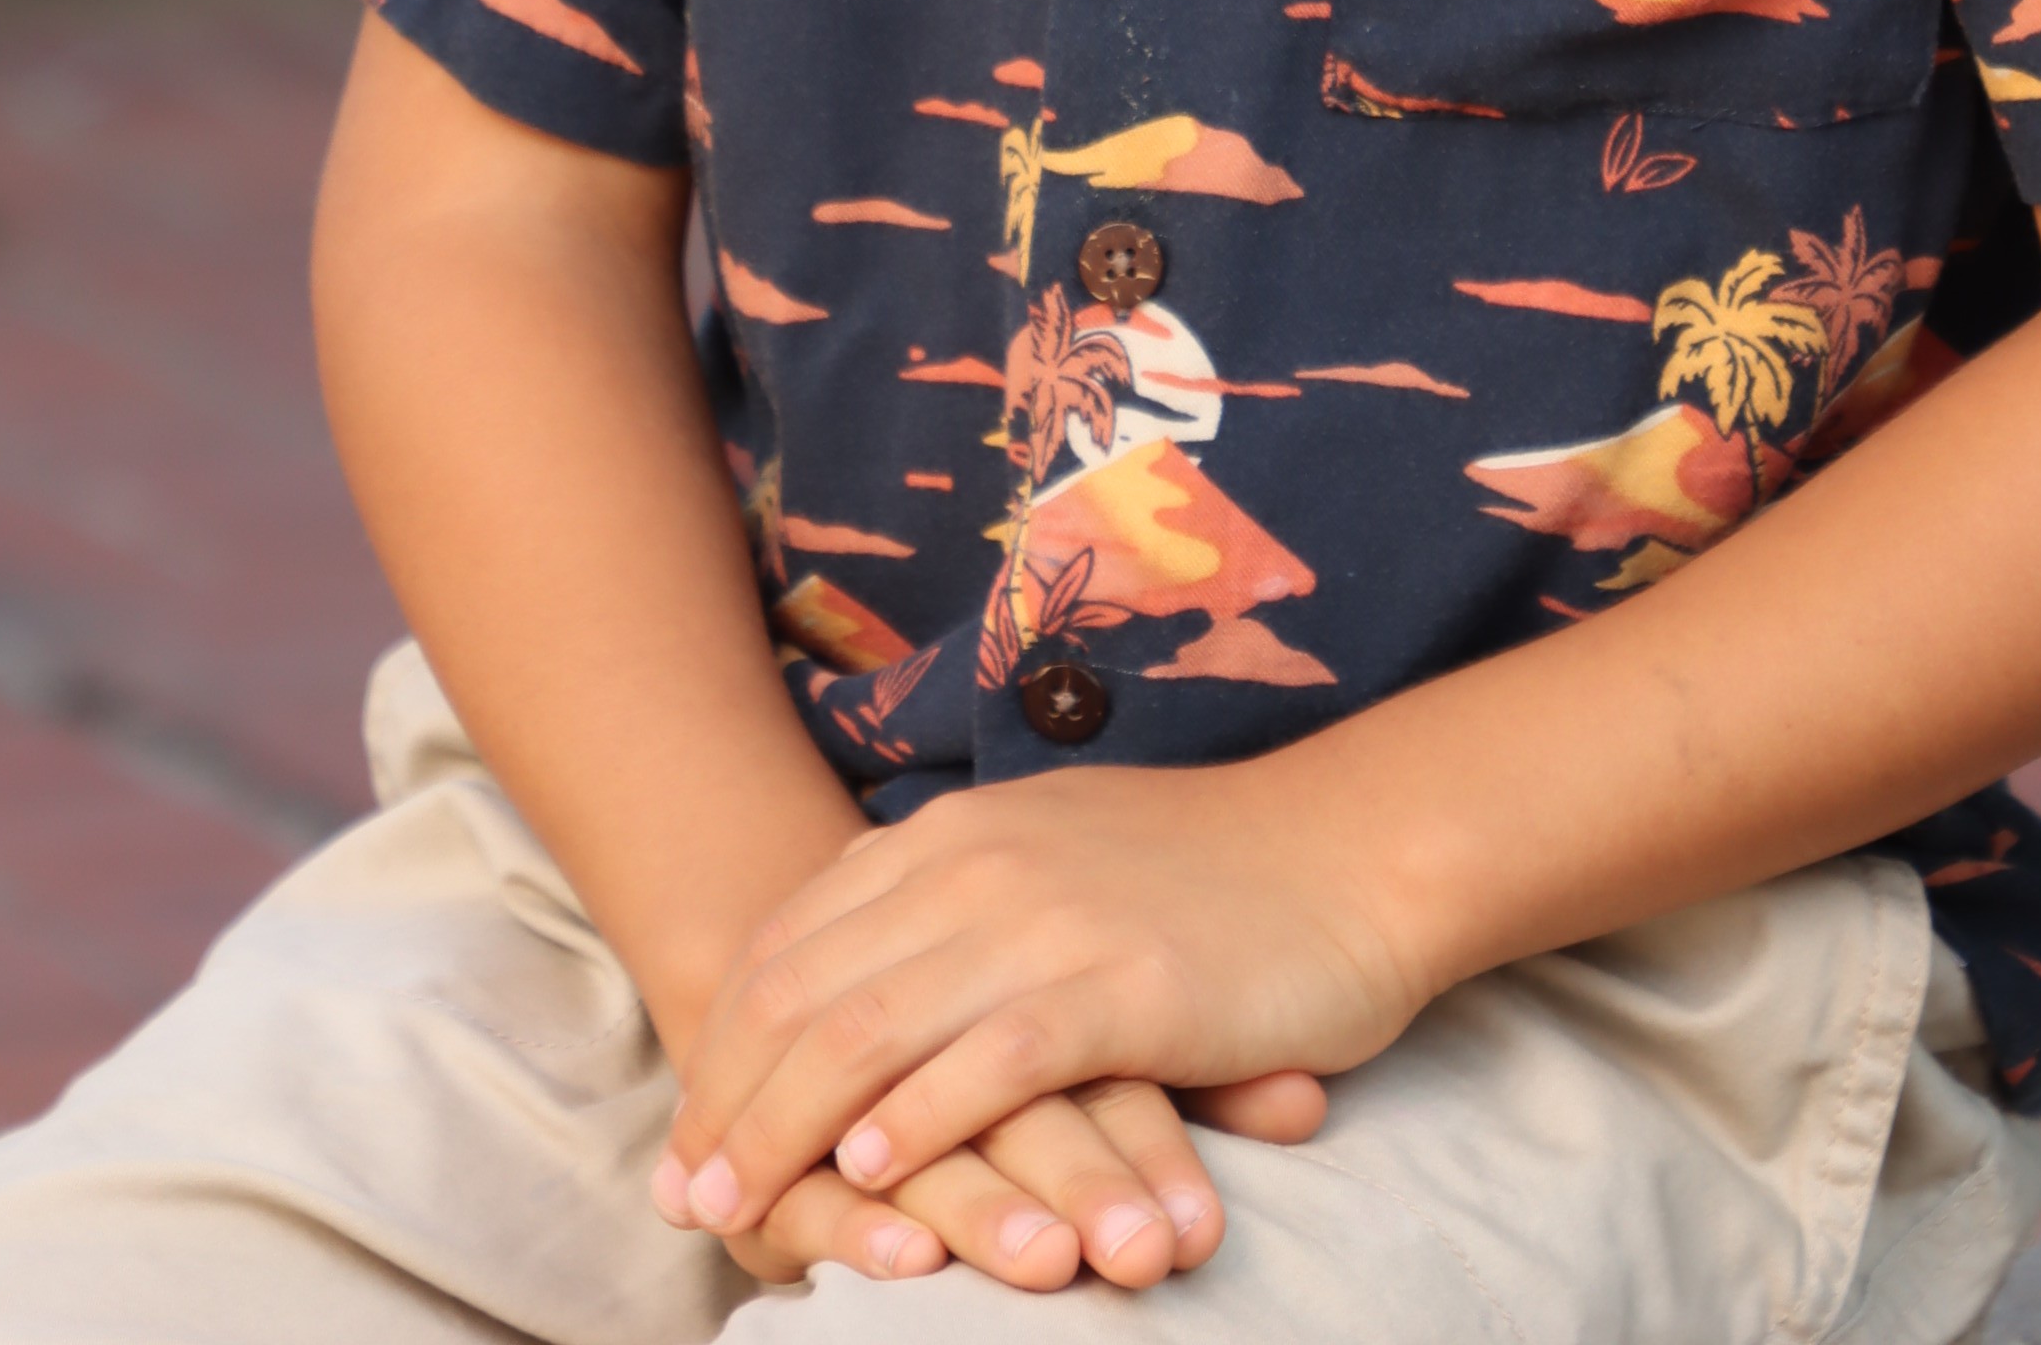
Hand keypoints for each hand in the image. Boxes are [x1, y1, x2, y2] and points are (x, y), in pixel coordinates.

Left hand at [656, 756, 1415, 1256]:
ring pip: (873, 1029)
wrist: (1352, 852)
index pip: (794, 942)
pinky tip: (871, 1173)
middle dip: (732, 1102)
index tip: (687, 1137)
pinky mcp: (1122, 987)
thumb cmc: (1206, 875)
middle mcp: (981, 863)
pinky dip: (917, 1121)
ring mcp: (1048, 920)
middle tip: (687, 1196)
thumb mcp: (1050, 855)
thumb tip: (862, 987)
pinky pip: (991, 1059)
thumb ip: (957, 906)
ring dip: (790, 1128)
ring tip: (743, 1206)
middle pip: (810, 991)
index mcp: (954, 834)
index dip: (727, 1046)